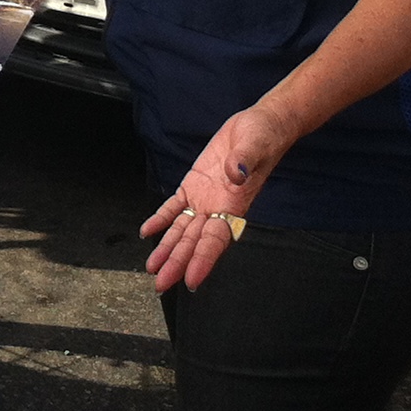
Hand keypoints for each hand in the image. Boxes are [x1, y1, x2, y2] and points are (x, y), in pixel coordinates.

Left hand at [139, 104, 289, 293]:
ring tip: (153, 268)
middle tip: (161, 284)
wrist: (260, 125)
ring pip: (182, 229)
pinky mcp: (194, 184)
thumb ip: (243, 161)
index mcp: (234, 205)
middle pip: (194, 242)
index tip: (191, 281)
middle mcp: (218, 208)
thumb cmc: (263, 137)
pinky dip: (161, 218)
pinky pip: (175, 206)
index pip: (216, 240)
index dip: (203, 261)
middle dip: (177, 263)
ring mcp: (204, 198)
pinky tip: (147, 231)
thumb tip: (234, 173)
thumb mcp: (255, 145)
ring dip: (167, 248)